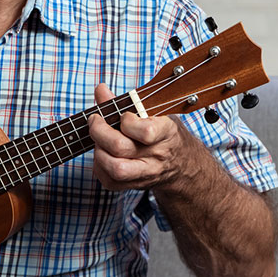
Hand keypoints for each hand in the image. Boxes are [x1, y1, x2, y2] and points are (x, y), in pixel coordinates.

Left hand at [87, 83, 201, 192]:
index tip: (124, 115)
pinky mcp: (135, 186)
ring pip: (116, 169)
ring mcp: (147, 174)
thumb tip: (100, 89)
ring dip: (99, 152)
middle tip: (95, 122)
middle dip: (99, 132)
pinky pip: (110, 181)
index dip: (127, 121)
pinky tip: (103, 155)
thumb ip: (125, 102)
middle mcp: (157, 155)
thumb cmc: (164, 134)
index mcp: (165, 132)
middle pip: (120, 148)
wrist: (182, 165)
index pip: (145, 131)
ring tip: (99, 141)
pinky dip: (99, 167)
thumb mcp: (153, 114)